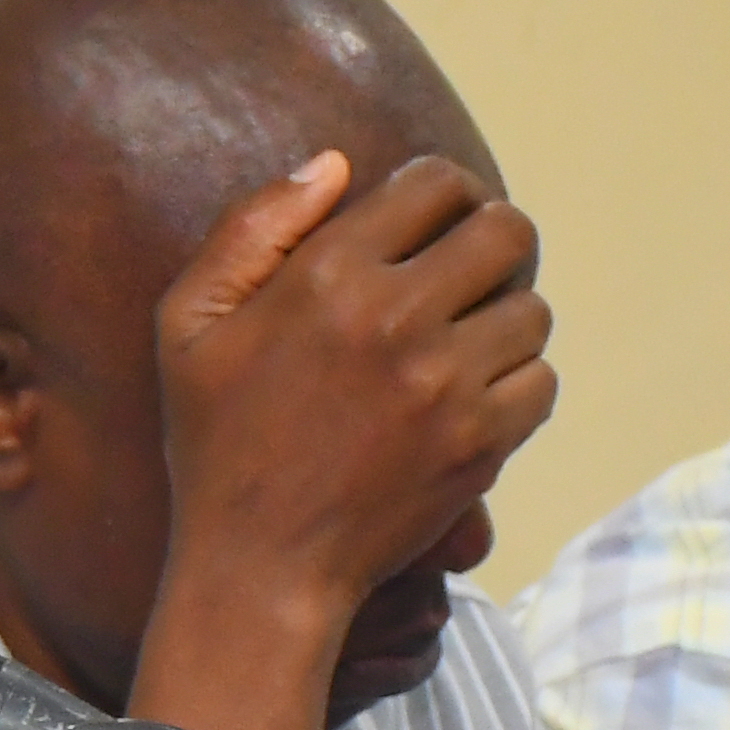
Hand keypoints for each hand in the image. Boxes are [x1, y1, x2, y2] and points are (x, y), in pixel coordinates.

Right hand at [141, 150, 550, 729]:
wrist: (258, 565)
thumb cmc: (216, 442)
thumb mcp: (187, 327)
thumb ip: (251, 231)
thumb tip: (334, 164)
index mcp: (325, 276)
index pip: (436, 184)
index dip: (446, 190)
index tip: (438, 218)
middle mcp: (395, 319)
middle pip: (508, 233)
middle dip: (495, 242)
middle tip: (468, 272)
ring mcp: (447, 384)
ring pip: (532, 310)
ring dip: (504, 319)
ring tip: (462, 345)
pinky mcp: (483, 441)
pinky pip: (542, 381)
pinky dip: (517, 384)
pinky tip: (470, 398)